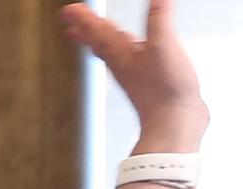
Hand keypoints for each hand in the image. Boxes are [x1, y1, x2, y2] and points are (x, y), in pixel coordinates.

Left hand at [59, 0, 206, 152]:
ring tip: (96, 33)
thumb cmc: (165, 91)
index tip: (68, 10)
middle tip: (70, 22)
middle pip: (98, 42)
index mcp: (120, 53)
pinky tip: (135, 52)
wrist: (174, 124)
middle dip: (85, 29)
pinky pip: (130, 60)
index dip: (83, 18)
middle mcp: (122, 63)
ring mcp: (134, 73)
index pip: (97, 31)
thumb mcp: (164, 46)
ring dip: (101, 40)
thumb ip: (159, 19)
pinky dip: (126, 51)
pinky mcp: (148, 81)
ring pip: (112, 52)